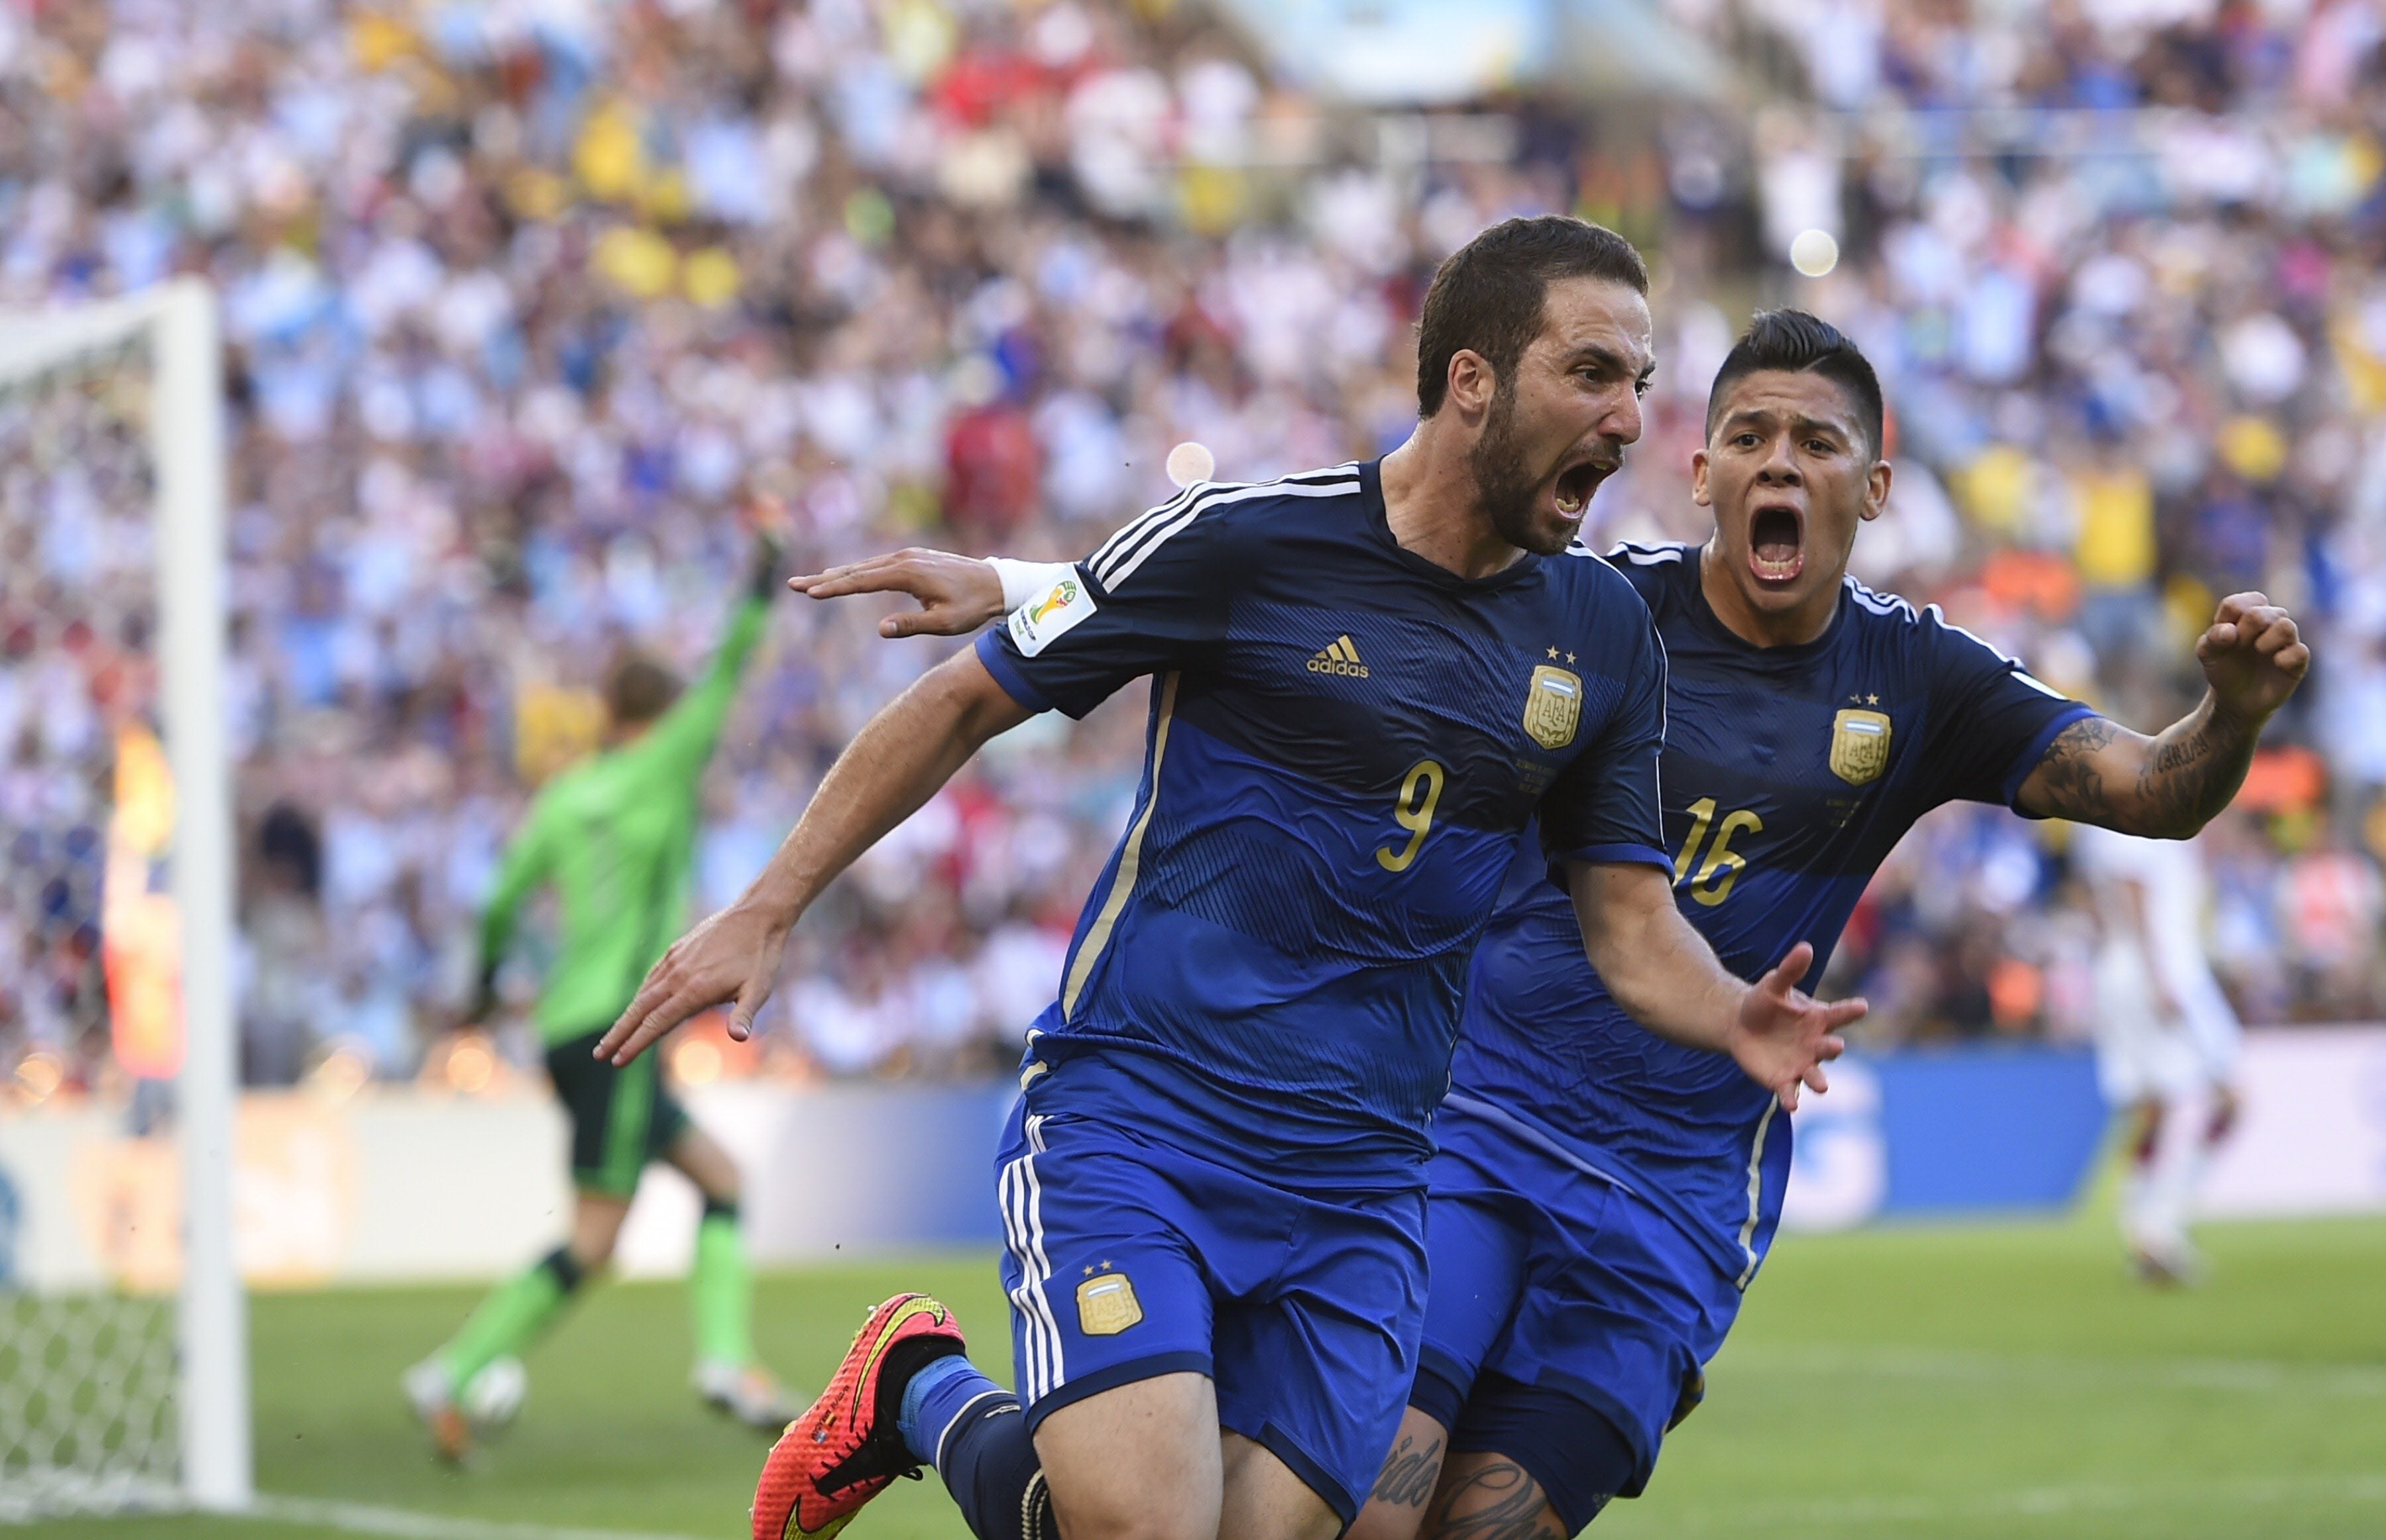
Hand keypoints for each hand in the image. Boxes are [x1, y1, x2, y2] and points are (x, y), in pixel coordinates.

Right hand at [595, 899, 791, 1065]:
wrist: (757, 914)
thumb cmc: (762, 956)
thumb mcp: (759, 989)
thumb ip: (744, 1014)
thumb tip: (739, 1038)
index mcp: (696, 989)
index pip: (657, 1023)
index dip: (636, 1044)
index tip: (617, 1061)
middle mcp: (679, 975)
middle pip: (640, 1010)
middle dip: (618, 1034)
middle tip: (599, 1055)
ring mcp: (675, 961)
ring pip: (643, 993)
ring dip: (626, 1016)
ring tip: (613, 1036)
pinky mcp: (676, 950)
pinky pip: (652, 976)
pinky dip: (640, 994)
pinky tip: (637, 1004)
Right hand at [790, 549, 1004, 637]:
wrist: (995, 584)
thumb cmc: (972, 607)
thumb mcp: (945, 623)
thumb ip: (912, 626)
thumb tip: (880, 630)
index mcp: (907, 573)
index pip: (861, 581)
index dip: (833, 588)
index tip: (809, 593)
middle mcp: (904, 559)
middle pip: (856, 570)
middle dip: (823, 579)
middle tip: (793, 585)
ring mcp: (908, 556)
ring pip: (865, 566)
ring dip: (837, 574)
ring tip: (810, 583)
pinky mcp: (913, 558)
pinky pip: (877, 564)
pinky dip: (856, 571)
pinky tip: (844, 576)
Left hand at [1727, 942, 1861, 1110]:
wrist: (1740, 1025)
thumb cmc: (1764, 1003)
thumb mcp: (1774, 984)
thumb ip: (1790, 969)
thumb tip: (1805, 947)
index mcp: (1819, 1019)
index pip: (1840, 1014)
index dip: (1851, 1010)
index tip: (1862, 1005)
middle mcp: (1816, 1044)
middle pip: (1830, 1048)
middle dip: (1833, 1049)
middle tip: (1836, 1047)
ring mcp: (1802, 1064)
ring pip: (1815, 1075)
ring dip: (1819, 1081)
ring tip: (1822, 1087)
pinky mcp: (1783, 1079)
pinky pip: (1790, 1091)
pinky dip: (1792, 1099)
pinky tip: (1792, 1105)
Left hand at [2197, 592, 2308, 728]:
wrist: (2236, 699)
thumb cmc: (2223, 668)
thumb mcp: (2208, 654)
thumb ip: (2212, 639)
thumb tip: (2229, 631)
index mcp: (2245, 612)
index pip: (2236, 604)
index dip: (2226, 623)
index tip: (2222, 639)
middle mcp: (2269, 620)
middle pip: (2259, 612)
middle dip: (2245, 631)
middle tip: (2239, 646)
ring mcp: (2285, 639)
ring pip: (2285, 625)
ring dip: (2267, 639)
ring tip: (2259, 650)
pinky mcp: (2298, 660)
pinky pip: (2300, 651)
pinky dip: (2286, 657)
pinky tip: (2277, 663)